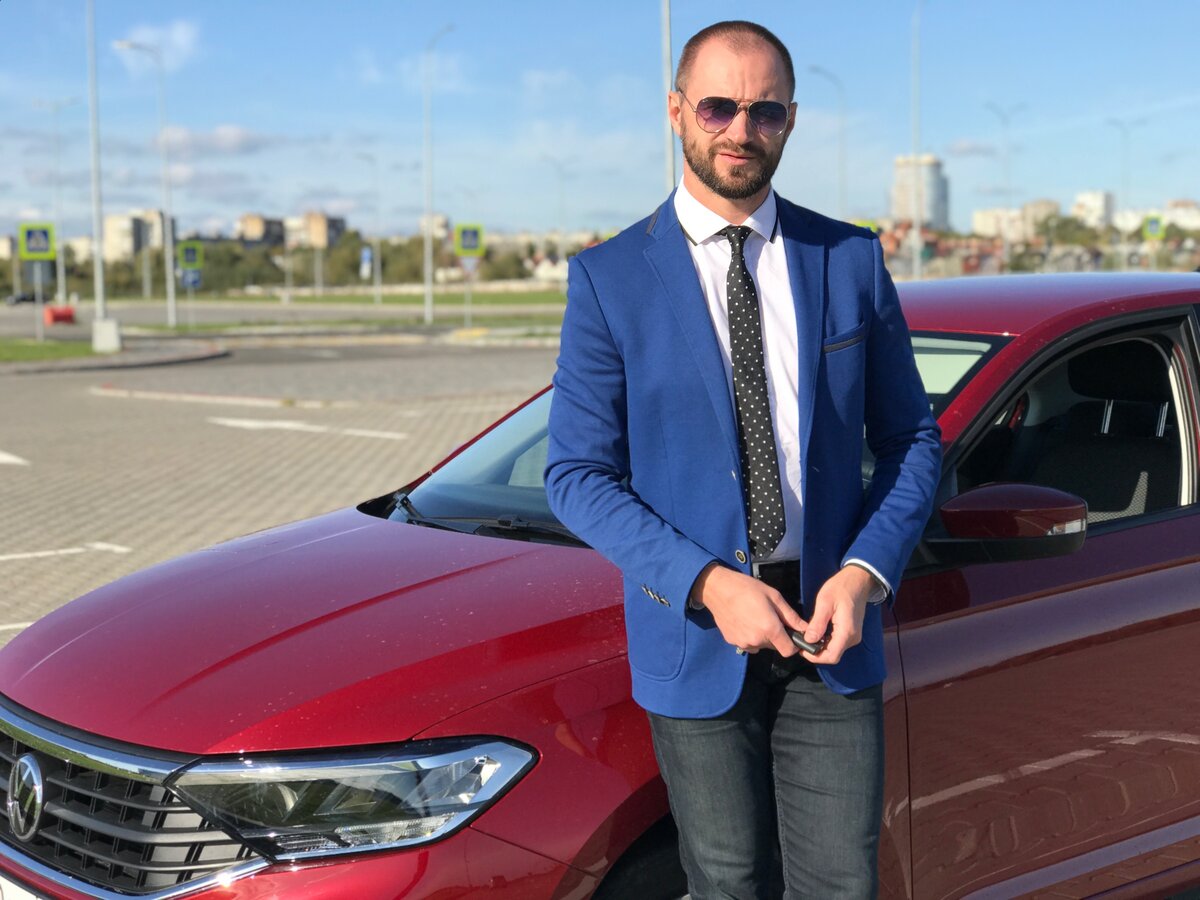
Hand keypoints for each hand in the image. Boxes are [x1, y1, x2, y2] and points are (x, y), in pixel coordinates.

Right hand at [691, 564, 805, 656]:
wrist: (717, 589)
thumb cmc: (747, 588)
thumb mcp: (774, 596)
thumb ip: (791, 616)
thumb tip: (806, 629)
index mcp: (770, 629)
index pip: (789, 651)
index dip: (793, 644)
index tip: (791, 634)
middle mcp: (757, 641)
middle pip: (774, 647)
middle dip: (776, 636)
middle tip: (768, 617)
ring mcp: (743, 643)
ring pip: (760, 645)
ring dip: (761, 636)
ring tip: (754, 617)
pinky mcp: (732, 642)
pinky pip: (747, 643)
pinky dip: (748, 635)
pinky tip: (743, 620)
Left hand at [800, 566, 873, 663]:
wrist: (858, 581)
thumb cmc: (841, 588)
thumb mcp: (825, 602)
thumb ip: (817, 623)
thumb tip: (808, 640)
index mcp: (847, 632)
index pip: (832, 656)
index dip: (815, 657)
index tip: (801, 649)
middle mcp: (853, 638)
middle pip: (833, 655)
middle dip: (816, 651)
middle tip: (801, 641)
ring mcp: (853, 636)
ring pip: (835, 649)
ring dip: (820, 646)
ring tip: (807, 635)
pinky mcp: (851, 632)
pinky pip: (837, 642)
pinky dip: (826, 641)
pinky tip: (818, 631)